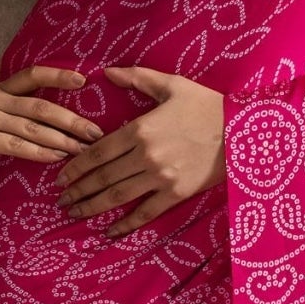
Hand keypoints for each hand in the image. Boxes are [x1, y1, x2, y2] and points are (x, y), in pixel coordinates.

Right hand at [0, 64, 104, 175]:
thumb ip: (2, 91)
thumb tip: (26, 78)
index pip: (32, 75)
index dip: (58, 75)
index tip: (85, 78)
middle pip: (40, 105)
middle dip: (71, 119)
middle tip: (96, 131)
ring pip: (31, 126)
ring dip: (61, 139)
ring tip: (83, 148)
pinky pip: (14, 145)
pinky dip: (38, 152)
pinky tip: (55, 158)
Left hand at [55, 64, 224, 237]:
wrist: (243, 131)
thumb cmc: (207, 105)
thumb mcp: (172, 85)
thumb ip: (137, 78)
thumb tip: (106, 72)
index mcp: (140, 129)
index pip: (98, 151)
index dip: (76, 166)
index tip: (61, 175)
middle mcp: (145, 156)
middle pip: (102, 177)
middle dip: (78, 190)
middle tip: (61, 199)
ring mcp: (161, 178)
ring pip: (117, 196)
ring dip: (92, 206)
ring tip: (74, 213)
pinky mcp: (176, 194)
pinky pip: (145, 212)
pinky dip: (125, 224)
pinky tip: (109, 231)